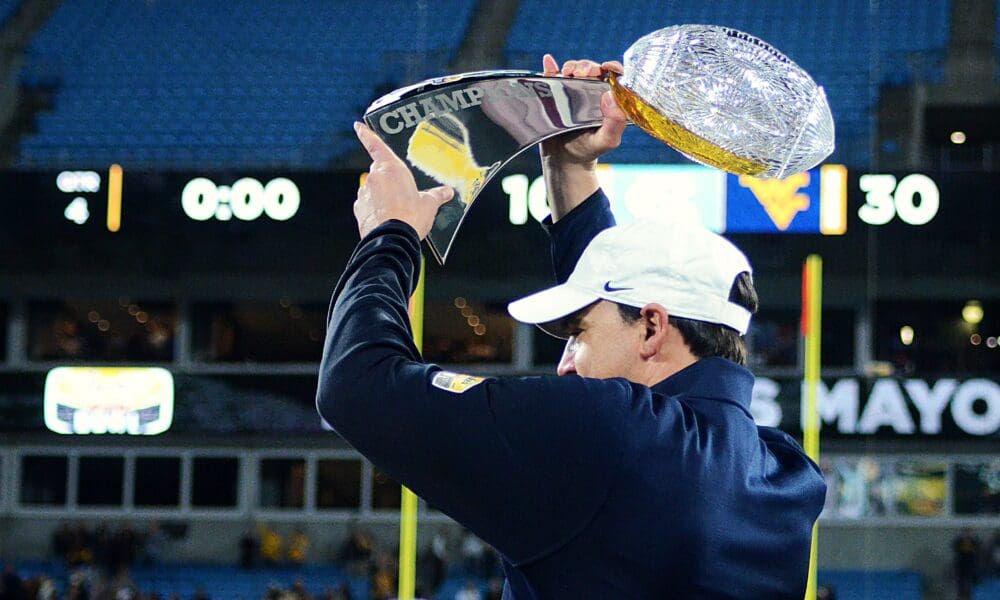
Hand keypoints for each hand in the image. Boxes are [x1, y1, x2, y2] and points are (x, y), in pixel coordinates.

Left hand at [353, 122, 453, 238]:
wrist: (392, 240)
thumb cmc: (411, 217)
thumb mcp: (429, 205)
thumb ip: (437, 196)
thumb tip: (447, 192)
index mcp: (391, 168)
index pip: (376, 146)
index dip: (366, 135)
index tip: (358, 126)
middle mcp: (374, 177)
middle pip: (380, 172)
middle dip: (389, 180)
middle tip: (403, 193)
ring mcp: (364, 194)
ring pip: (373, 190)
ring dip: (382, 196)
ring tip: (397, 211)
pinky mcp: (359, 210)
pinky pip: (368, 205)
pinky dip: (375, 210)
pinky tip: (386, 219)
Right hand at [539, 54, 627, 165]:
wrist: (563, 159)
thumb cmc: (589, 149)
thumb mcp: (607, 140)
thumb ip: (615, 122)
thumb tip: (610, 96)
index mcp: (607, 99)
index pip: (613, 77)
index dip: (613, 68)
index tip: (608, 67)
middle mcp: (591, 92)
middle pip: (591, 69)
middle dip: (588, 66)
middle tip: (584, 72)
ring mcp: (571, 91)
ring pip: (573, 70)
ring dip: (571, 66)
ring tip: (568, 72)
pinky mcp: (554, 94)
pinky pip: (551, 76)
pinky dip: (550, 67)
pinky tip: (549, 62)